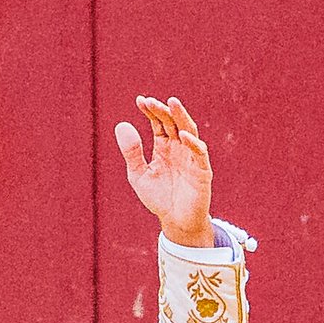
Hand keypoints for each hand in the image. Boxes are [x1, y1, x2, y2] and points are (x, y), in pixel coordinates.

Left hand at [115, 95, 213, 247]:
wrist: (175, 222)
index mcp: (164, 147)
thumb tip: (121, 124)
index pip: (158, 123)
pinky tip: (182, 135)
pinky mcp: (202, 172)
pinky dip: (193, 144)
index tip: (140, 100)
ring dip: (181, 117)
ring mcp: (191, 158)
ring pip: (189, 131)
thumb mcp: (138, 175)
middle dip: (163, 111)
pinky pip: (199, 154)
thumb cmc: (158, 198)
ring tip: (172, 103)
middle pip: (173, 123)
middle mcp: (179, 148)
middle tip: (151, 101)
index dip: (151, 111)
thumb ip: (131, 152)